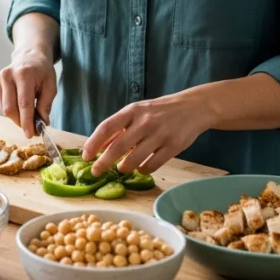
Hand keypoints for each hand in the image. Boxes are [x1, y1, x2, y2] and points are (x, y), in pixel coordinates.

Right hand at [0, 49, 56, 138]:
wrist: (29, 56)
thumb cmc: (42, 71)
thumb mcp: (51, 85)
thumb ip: (46, 105)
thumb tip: (41, 124)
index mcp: (24, 74)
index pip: (24, 103)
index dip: (27, 121)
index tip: (31, 134)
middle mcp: (7, 75)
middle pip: (10, 109)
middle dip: (21, 123)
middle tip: (32, 129)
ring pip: (5, 110)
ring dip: (17, 117)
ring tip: (28, 114)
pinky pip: (1, 105)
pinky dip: (11, 109)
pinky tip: (18, 101)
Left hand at [82, 91, 209, 176]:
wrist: (194, 107)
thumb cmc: (160, 111)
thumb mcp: (138, 112)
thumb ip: (119, 128)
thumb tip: (98, 146)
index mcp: (133, 110)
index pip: (107, 127)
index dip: (93, 143)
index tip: (86, 156)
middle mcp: (145, 122)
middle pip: (118, 146)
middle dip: (104, 162)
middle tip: (96, 172)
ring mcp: (160, 134)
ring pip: (135, 159)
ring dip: (124, 167)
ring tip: (122, 168)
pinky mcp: (173, 146)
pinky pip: (152, 165)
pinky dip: (143, 170)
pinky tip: (141, 169)